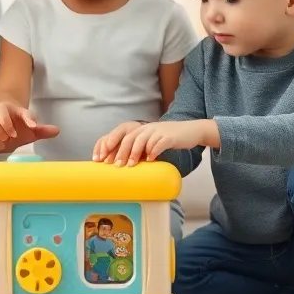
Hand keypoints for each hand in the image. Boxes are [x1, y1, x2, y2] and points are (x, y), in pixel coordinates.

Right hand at [0, 102, 59, 153]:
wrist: (4, 128)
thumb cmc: (19, 127)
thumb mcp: (31, 128)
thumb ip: (42, 130)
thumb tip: (57, 130)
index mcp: (7, 108)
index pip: (4, 112)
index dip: (9, 123)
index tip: (16, 133)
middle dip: (2, 132)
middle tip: (12, 137)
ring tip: (5, 142)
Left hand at [96, 119, 214, 164]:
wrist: (190, 131)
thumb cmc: (168, 139)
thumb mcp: (151, 142)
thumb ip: (139, 149)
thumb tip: (123, 164)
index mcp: (140, 129)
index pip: (121, 134)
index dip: (110, 144)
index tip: (102, 158)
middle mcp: (147, 128)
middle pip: (129, 138)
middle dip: (121, 151)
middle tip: (116, 165)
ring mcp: (158, 131)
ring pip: (142, 140)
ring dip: (135, 153)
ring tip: (131, 165)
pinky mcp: (169, 137)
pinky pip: (159, 143)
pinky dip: (153, 152)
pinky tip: (150, 160)